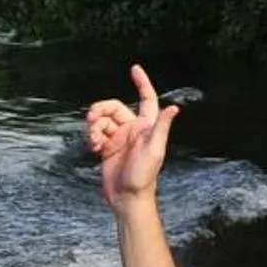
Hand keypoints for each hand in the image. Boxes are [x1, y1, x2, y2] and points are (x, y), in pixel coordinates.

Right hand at [85, 64, 181, 212]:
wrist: (127, 197)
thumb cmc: (143, 177)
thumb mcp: (154, 150)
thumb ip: (161, 127)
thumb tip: (174, 108)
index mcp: (146, 127)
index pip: (146, 99)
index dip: (142, 83)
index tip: (134, 69)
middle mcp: (132, 130)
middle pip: (114, 108)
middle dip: (101, 109)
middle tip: (92, 117)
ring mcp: (119, 138)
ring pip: (102, 120)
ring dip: (94, 126)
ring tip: (94, 138)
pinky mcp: (107, 148)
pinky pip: (96, 133)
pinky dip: (92, 136)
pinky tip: (93, 146)